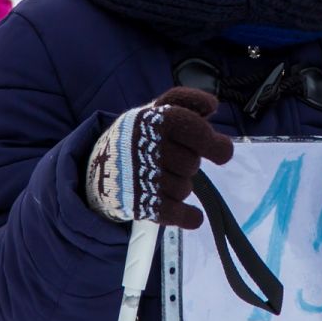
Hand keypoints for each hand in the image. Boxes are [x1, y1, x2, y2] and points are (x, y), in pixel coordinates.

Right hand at [85, 87, 232, 229]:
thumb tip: (212, 106)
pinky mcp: (138, 202)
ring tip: (165, 180)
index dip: (209, 140)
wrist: (99, 170)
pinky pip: (173, 212)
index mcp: (152, 119)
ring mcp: (140, 174)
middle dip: (190, 164)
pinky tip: (195, 216)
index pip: (190, 125)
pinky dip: (188, 216)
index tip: (222, 153)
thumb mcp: (155, 112)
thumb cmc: (138, 138)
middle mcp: (144, 144)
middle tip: (178, 162)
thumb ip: (184, 104)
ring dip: (181, 187)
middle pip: (192, 162)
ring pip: (184, 188)